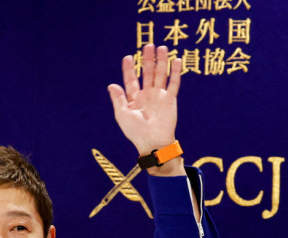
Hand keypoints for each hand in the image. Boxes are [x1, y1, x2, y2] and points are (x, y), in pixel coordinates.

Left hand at [108, 45, 183, 174]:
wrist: (152, 141)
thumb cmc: (135, 132)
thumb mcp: (122, 115)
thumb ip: (118, 99)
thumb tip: (111, 85)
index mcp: (133, 99)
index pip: (131, 80)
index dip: (129, 69)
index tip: (128, 57)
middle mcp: (147, 95)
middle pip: (147, 73)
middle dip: (147, 60)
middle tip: (148, 46)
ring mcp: (159, 96)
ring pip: (160, 74)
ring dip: (161, 61)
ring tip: (162, 48)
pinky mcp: (170, 99)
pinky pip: (174, 83)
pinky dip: (175, 72)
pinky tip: (175, 60)